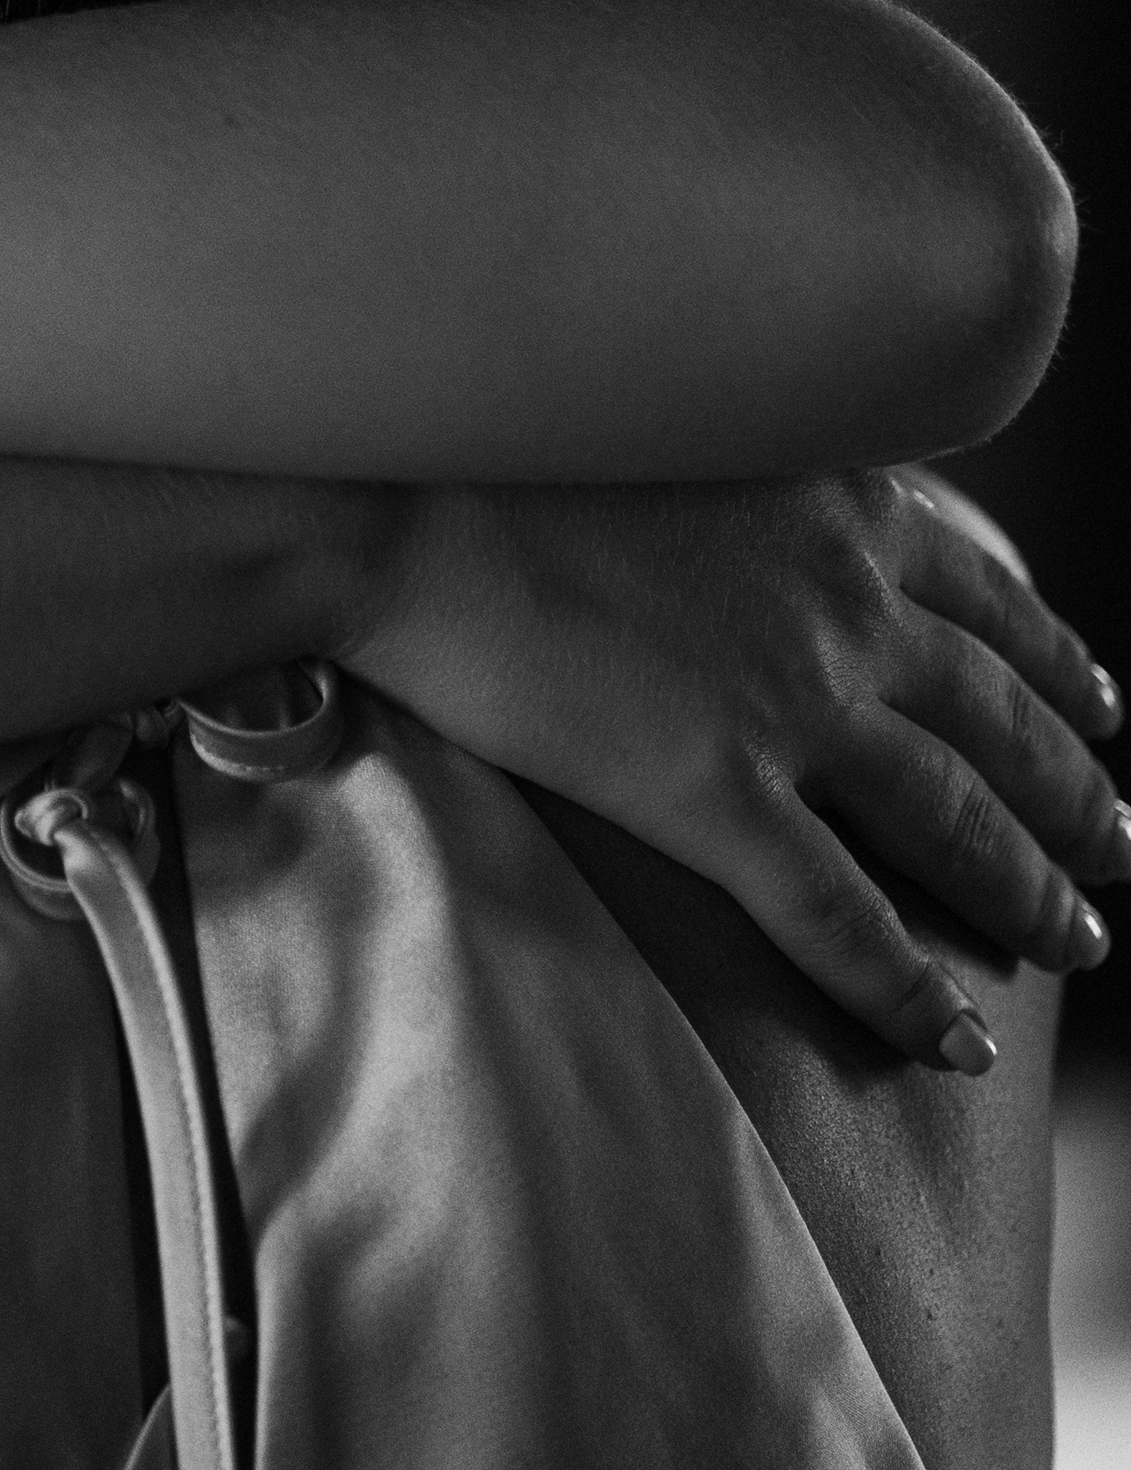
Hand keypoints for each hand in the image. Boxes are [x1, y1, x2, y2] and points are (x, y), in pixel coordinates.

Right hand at [347, 472, 1125, 1064]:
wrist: (409, 500)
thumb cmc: (494, 452)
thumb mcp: (668, 427)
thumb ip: (738, 483)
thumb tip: (731, 521)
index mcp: (838, 513)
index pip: (987, 602)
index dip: (1056, 662)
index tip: (1103, 705)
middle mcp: (845, 608)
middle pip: (999, 720)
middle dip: (1074, 792)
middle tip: (1120, 848)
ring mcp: (789, 704)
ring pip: (953, 818)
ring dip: (1029, 888)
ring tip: (1075, 943)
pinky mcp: (713, 791)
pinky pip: (836, 914)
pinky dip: (905, 987)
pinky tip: (954, 1042)